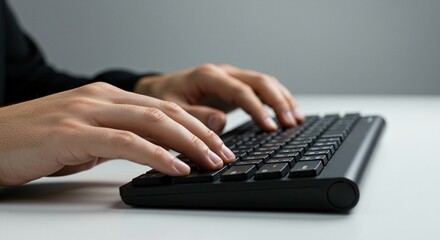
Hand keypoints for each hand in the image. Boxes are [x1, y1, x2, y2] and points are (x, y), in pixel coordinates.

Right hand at [0, 82, 234, 185]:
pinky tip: (177, 167)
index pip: (163, 107)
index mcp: (107, 96)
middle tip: (224, 153)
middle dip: (201, 133)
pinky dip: (156, 155)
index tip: (218, 142)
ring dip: (188, 143)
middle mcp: (101, 98)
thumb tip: (153, 150)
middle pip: (165, 111)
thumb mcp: (87, 135)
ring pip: (152, 122)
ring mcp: (87, 112)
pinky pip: (125, 143)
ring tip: (211, 162)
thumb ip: (120, 137)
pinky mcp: (72, 133)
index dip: (196, 124)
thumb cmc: (36, 141)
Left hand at [135, 64, 303, 132]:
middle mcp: (224, 73)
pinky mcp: (235, 87)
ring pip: (265, 82)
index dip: (257, 108)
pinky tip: (287, 112)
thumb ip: (194, 115)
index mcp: (208, 76)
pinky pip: (261, 89)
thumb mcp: (172, 109)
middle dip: (278, 102)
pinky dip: (276, 100)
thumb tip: (220, 122)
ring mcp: (231, 78)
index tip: (270, 127)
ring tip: (295, 119)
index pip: (240, 90)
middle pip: (260, 81)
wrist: (159, 90)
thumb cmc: (163, 99)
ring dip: (282, 99)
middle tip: (290, 123)